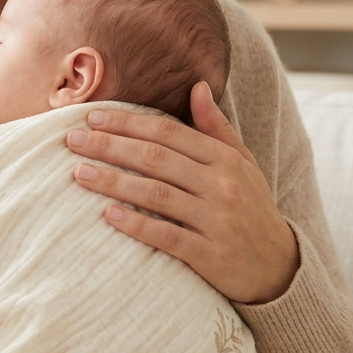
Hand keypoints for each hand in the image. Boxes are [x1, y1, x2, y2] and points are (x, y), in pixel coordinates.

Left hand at [66, 82, 297, 303]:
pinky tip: (108, 215)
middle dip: (110, 146)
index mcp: (225, 159)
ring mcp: (217, 220)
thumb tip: (198, 86)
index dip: (128, 122)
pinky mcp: (211, 255)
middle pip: (156, 158)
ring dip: (114, 181)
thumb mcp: (243, 164)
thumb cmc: (252, 209)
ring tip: (79, 173)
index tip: (93, 116)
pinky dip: (137, 224)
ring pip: (157, 194)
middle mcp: (222, 185)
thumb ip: (217, 128)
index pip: (169, 132)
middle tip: (72, 139)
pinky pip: (168, 236)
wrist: (279, 267)